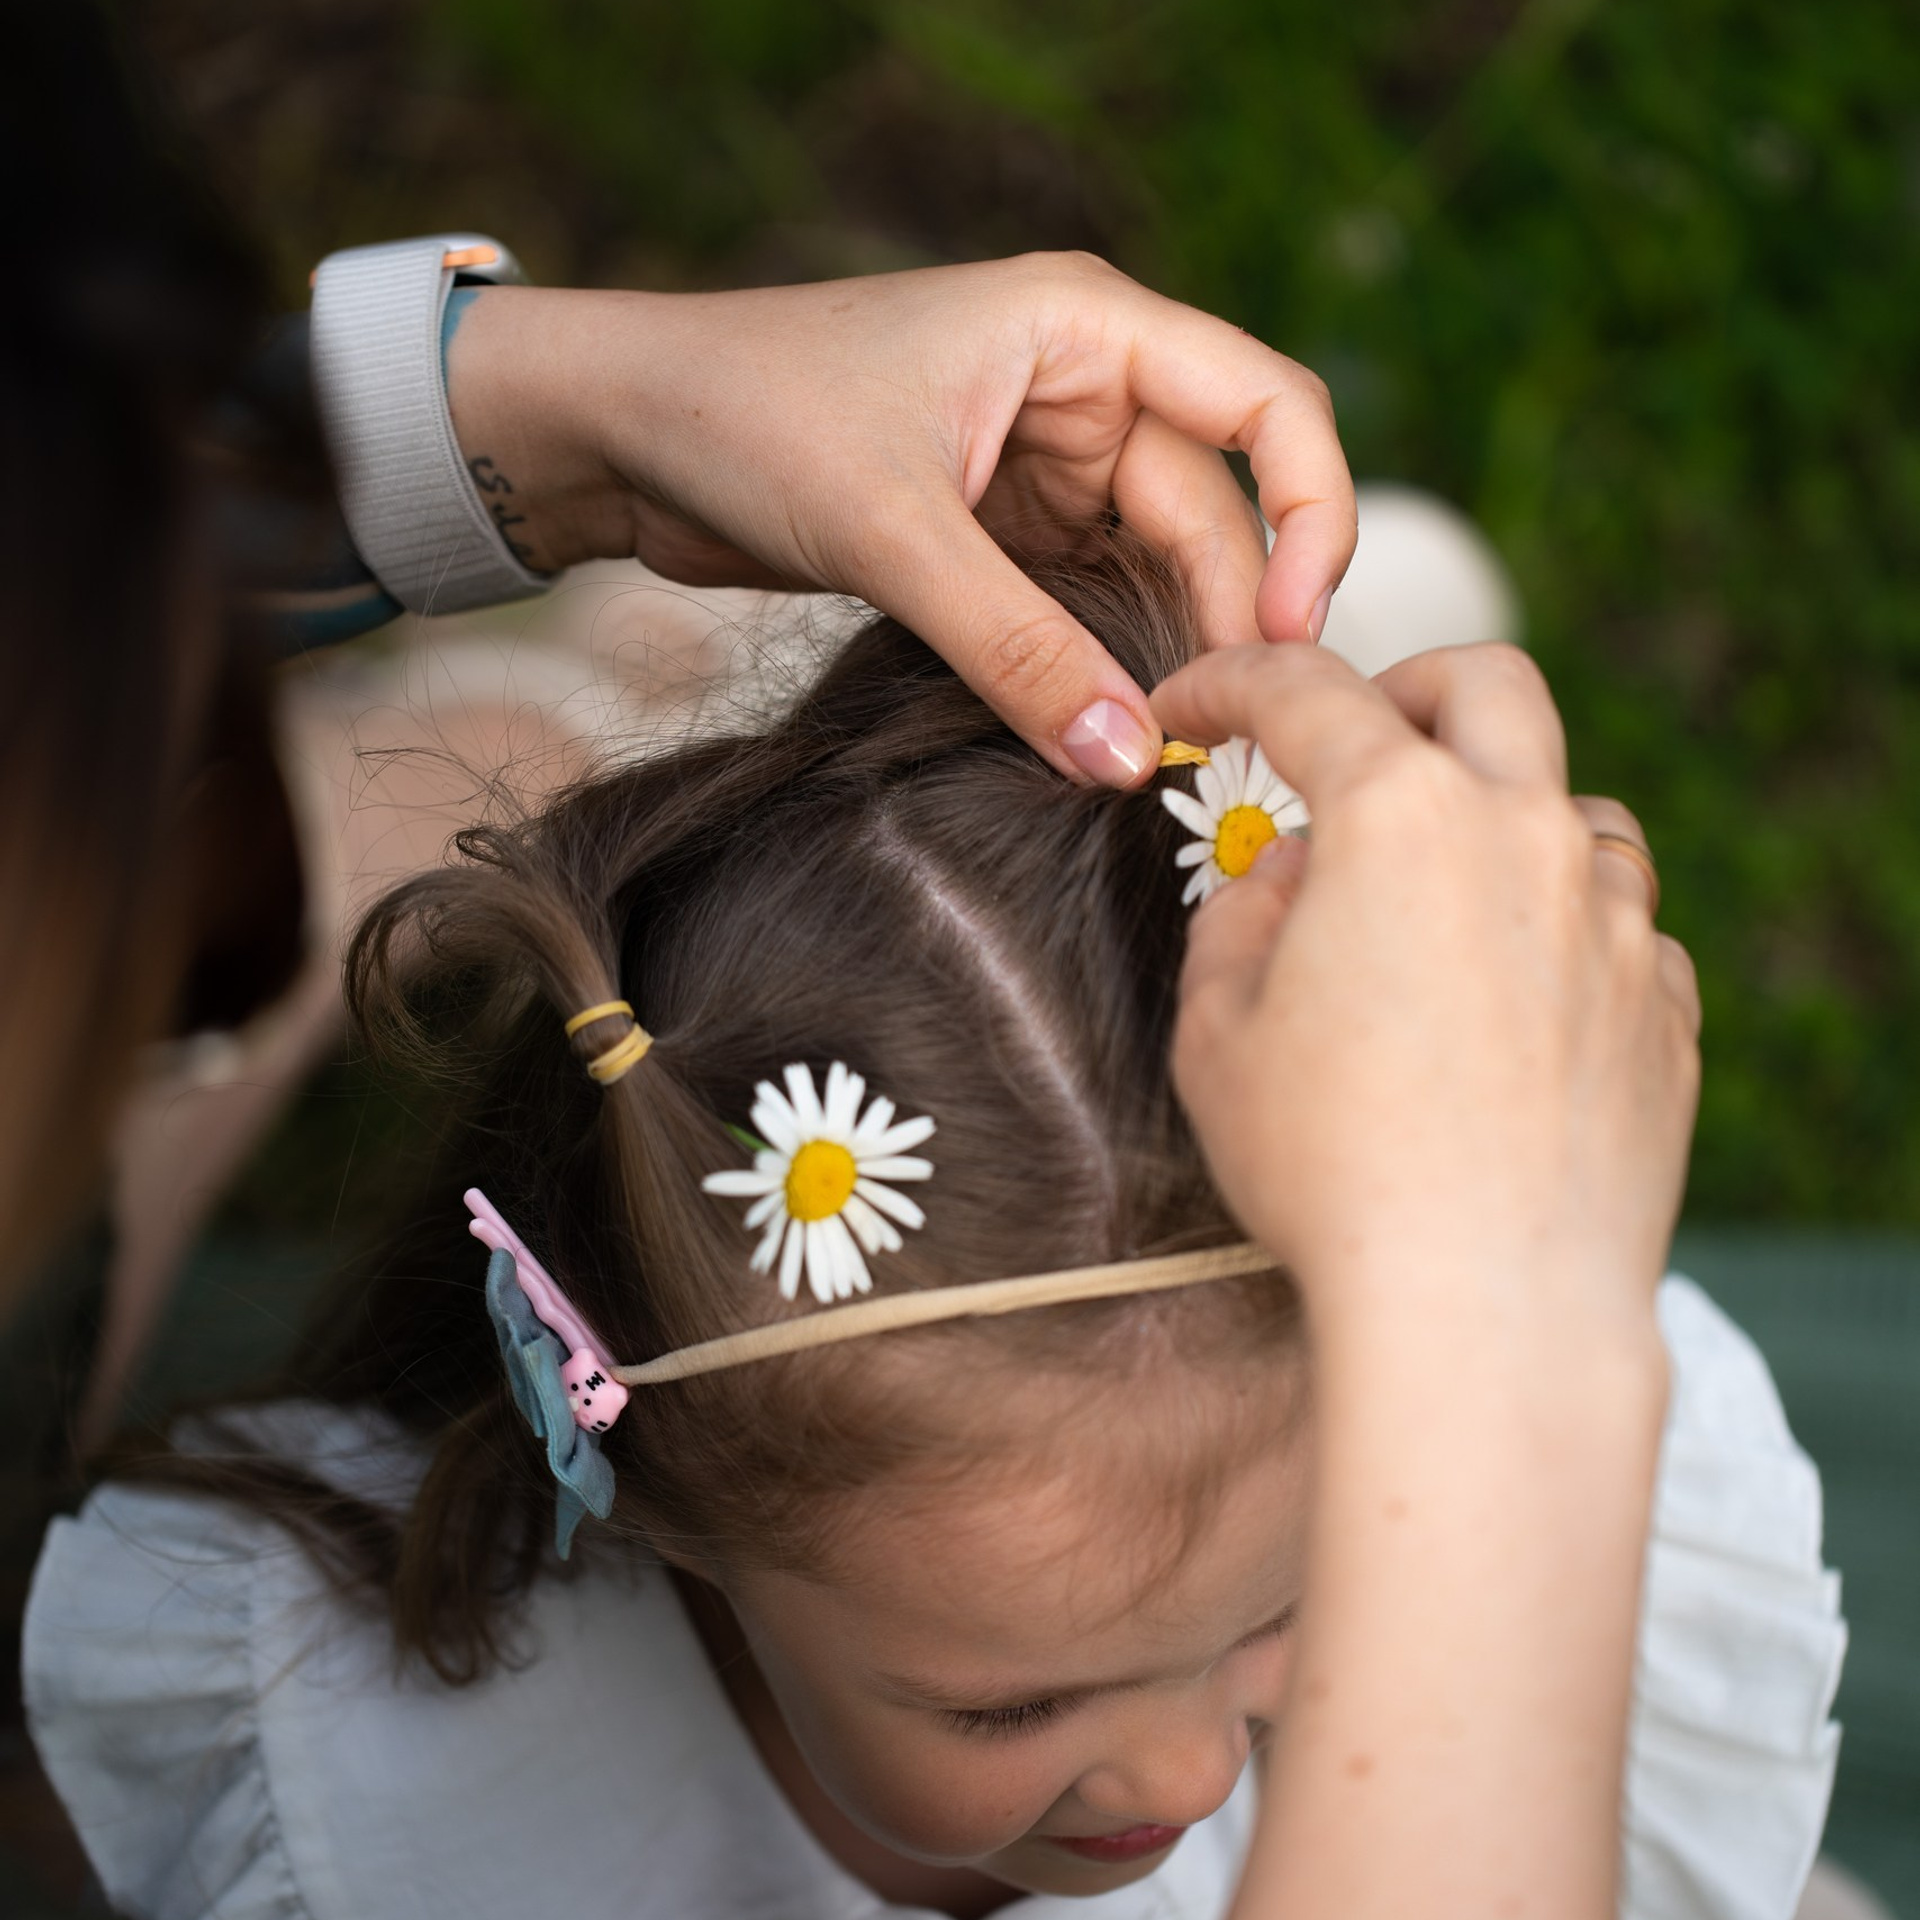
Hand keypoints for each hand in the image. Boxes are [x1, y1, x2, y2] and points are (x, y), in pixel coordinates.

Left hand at [443, 256, 1353, 786]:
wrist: (623, 434)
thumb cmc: (747, 416)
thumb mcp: (895, 531)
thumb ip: (1018, 648)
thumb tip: (1130, 760)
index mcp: (1087, 329)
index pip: (1267, 406)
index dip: (1309, 517)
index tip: (1289, 636)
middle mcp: (1083, 391)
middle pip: (1211, 512)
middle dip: (1222, 618)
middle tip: (1217, 736)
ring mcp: (1042, 468)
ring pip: (1149, 570)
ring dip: (1161, 653)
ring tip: (1168, 749)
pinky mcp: (995, 537)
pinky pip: (1080, 605)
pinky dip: (1096, 665)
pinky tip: (1105, 729)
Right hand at [1151, 640, 1699, 1341]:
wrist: (1486, 1306)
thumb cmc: (1329, 1170)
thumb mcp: (1217, 1032)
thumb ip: (1243, 914)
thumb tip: (1296, 871)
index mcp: (1403, 819)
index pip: (1308, 693)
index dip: (1232, 683)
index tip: (1195, 705)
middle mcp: (1528, 838)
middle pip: (1487, 686)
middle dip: (1407, 692)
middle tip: (1354, 751)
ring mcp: (1619, 919)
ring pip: (1570, 806)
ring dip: (1497, 819)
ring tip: (1435, 902)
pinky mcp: (1666, 1004)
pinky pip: (1618, 925)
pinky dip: (1557, 930)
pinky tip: (1506, 1007)